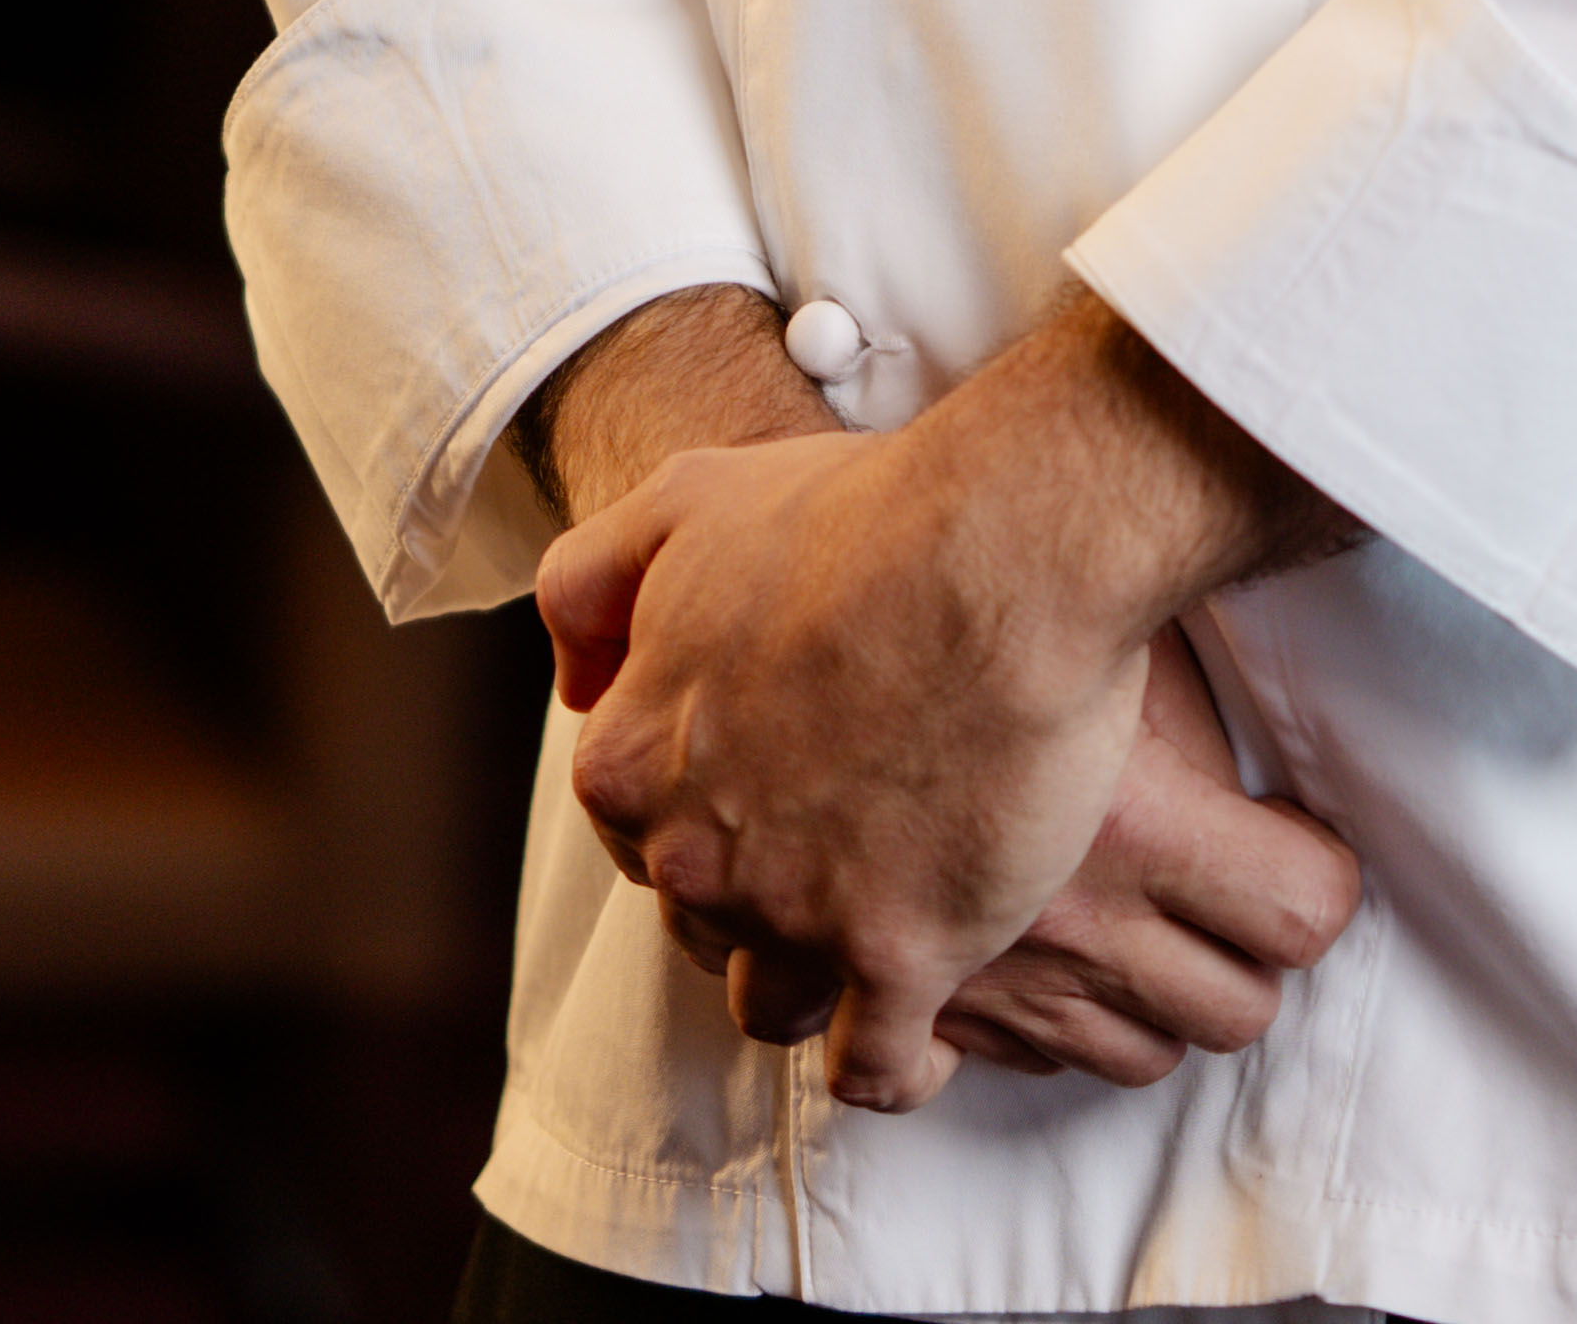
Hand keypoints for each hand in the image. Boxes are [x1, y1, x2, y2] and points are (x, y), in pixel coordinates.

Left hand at [536, 290, 1353, 1111]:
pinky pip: (873, 1072)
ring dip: (816, 984)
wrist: (1001, 551)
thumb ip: (591, 587)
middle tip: (841, 847)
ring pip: (775, 1007)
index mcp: (630, 760)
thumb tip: (575, 684)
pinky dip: (896, 1064)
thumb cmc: (856, 514)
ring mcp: (792, 919)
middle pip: (703, 923)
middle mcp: (692, 858)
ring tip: (879, 944)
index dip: (705, 813)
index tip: (769, 792)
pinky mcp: (898, 962)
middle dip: (759, 897)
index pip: (634, 835)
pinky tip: (930, 1029)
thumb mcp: (680, 504)